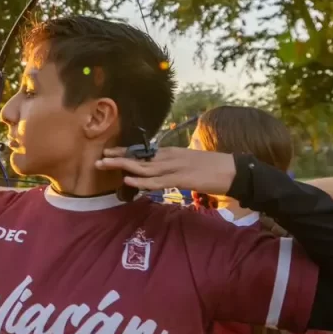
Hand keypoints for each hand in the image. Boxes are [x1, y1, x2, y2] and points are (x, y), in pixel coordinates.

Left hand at [96, 147, 237, 194]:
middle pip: (139, 157)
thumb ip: (174, 165)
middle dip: (118, 158)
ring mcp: (175, 167)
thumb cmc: (213, 167)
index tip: (109, 152)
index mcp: (171, 152)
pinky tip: (129, 181)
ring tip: (104, 165)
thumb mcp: (189, 162)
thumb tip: (162, 171)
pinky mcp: (182, 178)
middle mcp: (170, 157)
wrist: (233, 170)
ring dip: (122, 167)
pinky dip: (142, 182)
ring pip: (143, 167)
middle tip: (99, 158)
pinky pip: (158, 181)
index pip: (144, 152)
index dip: (125, 152)